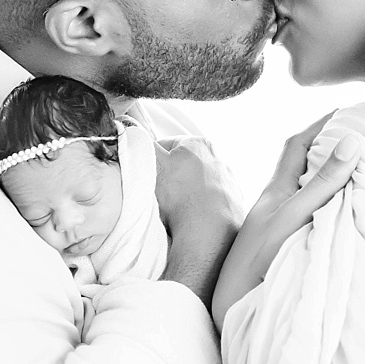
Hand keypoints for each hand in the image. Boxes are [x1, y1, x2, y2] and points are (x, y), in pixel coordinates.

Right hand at [153, 137, 243, 306]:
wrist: (208, 231)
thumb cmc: (181, 196)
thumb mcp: (153, 163)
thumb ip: (142, 144)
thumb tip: (131, 132)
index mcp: (198, 143)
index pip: (166, 145)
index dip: (151, 160)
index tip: (146, 176)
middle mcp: (218, 158)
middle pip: (183, 164)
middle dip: (170, 177)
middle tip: (158, 193)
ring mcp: (228, 182)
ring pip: (197, 183)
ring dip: (186, 192)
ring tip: (174, 209)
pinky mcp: (234, 204)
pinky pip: (210, 202)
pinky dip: (201, 207)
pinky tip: (191, 216)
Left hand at [210, 115, 359, 328]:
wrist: (237, 302)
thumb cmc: (260, 257)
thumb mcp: (294, 215)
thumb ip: (322, 183)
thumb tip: (350, 142)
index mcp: (278, 189)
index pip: (298, 145)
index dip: (320, 124)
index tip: (347, 111)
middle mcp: (281, 202)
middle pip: (307, 164)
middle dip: (333, 146)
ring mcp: (286, 223)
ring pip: (314, 190)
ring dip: (337, 177)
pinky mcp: (292, 244)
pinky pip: (320, 213)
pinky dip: (337, 204)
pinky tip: (353, 209)